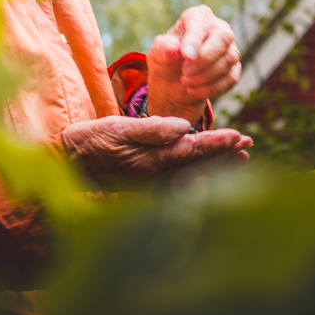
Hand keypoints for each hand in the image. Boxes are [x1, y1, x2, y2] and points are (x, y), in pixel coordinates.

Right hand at [60, 115, 251, 188]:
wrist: (67, 163)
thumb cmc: (90, 140)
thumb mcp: (117, 128)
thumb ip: (152, 129)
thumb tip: (185, 128)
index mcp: (152, 160)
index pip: (194, 150)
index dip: (218, 143)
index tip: (239, 136)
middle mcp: (157, 177)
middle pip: (200, 166)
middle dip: (225, 156)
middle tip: (247, 145)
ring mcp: (152, 184)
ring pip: (193, 175)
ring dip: (216, 165)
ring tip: (237, 157)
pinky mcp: (145, 186)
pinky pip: (181, 182)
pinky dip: (198, 175)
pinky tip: (204, 174)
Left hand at [147, 4, 241, 122]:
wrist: (173, 82)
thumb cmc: (166, 59)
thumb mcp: (157, 54)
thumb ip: (163, 48)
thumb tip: (173, 48)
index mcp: (197, 17)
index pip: (200, 23)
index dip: (194, 40)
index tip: (185, 56)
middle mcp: (218, 28)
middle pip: (223, 38)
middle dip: (204, 58)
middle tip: (185, 72)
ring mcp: (229, 48)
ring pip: (229, 59)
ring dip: (206, 75)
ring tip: (185, 81)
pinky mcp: (234, 68)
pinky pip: (231, 78)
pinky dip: (212, 88)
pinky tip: (193, 91)